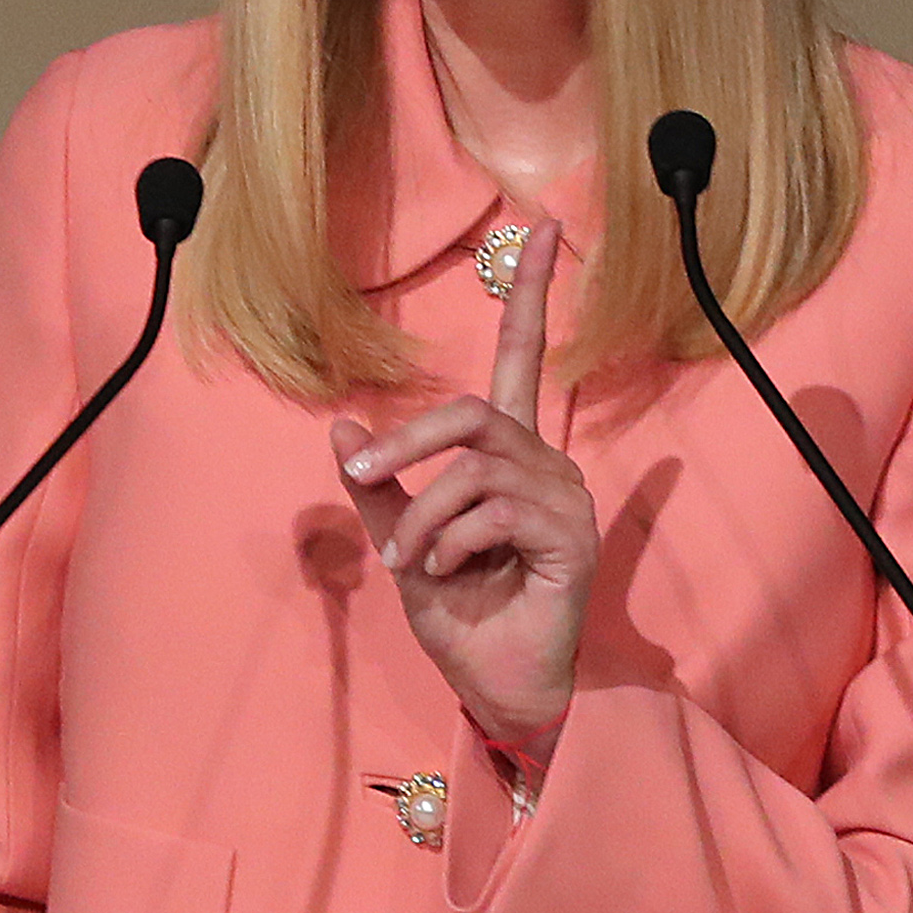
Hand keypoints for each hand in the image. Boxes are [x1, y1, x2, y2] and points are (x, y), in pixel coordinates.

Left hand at [332, 219, 594, 750]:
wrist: (497, 686)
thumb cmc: (460, 616)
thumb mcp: (405, 542)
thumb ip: (381, 487)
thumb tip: (340, 428)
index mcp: (509, 455)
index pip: (527, 355)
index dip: (533, 291)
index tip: (545, 226)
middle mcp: (544, 464)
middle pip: (474, 410)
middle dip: (410, 439)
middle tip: (368, 475)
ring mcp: (564, 497)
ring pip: (474, 465)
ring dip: (425, 513)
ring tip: (411, 562)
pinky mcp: (572, 535)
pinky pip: (493, 510)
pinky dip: (449, 540)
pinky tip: (445, 573)